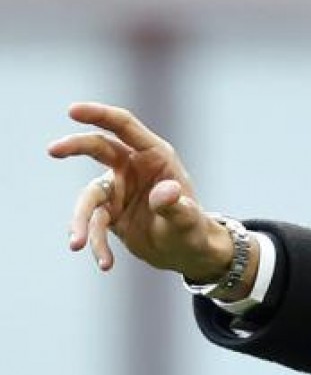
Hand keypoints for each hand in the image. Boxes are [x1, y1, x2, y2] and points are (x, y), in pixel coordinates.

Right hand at [48, 103, 230, 280]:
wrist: (186, 253)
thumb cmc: (193, 230)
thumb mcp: (188, 221)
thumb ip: (176, 206)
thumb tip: (166, 192)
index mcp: (156, 157)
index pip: (125, 127)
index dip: (99, 115)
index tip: (72, 111)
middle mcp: (133, 168)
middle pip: (98, 147)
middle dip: (75, 146)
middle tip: (53, 150)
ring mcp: (118, 189)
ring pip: (90, 197)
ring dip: (81, 221)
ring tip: (77, 245)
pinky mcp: (110, 213)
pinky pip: (95, 225)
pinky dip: (97, 244)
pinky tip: (105, 264)